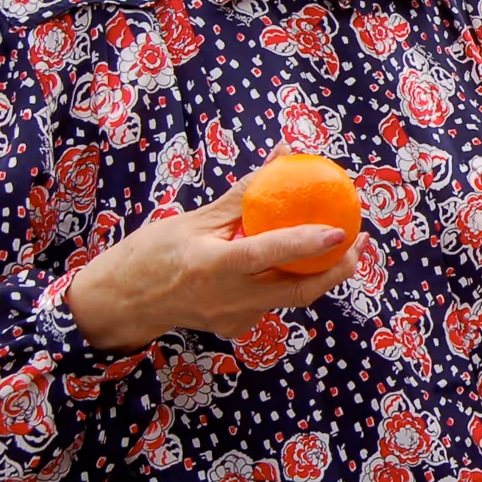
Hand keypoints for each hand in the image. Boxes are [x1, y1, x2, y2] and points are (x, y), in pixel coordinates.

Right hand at [66, 143, 364, 352]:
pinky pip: (273, 301)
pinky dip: (289, 279)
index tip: (340, 230)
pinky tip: (295, 260)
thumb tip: (282, 155)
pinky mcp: (236, 327)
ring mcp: (235, 318)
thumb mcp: (196, 219)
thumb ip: (244, 193)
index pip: (269, 255)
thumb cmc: (153, 252)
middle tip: (360, 240)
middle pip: (298, 291)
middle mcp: (229, 299)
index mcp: (213, 267)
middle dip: (338, 269)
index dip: (307, 244)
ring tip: (337, 244)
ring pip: (290, 297)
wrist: (122, 302)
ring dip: (318, 273)